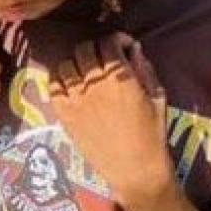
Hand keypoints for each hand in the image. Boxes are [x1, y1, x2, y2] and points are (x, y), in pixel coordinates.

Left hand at [48, 34, 173, 207]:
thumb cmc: (152, 133)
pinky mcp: (65, 115)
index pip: (109, 42)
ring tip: (85, 72)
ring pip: (66, 65)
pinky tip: (70, 85)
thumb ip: (143, 68)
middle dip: (96, 50)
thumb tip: (131, 48)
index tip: (121, 47)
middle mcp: (95, 84)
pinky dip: (59, 80)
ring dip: (76, 63)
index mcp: (121, 77)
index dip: (116, 40)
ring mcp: (76, 99)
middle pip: (84, 49)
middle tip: (103, 60)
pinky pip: (53, 86)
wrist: (135, 170)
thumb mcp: (157, 96)